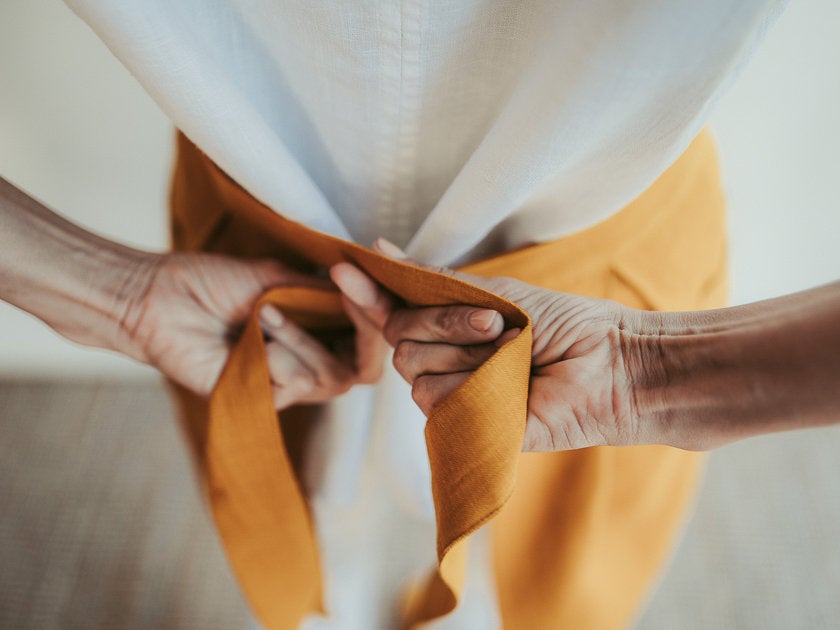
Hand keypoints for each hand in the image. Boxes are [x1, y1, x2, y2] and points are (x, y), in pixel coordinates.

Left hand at [122, 252, 386, 408]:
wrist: (158, 298)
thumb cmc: (212, 284)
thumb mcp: (280, 280)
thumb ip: (325, 295)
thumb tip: (372, 292)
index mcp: (315, 332)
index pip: (369, 337)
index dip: (379, 311)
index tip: (364, 277)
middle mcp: (307, 362)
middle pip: (364, 368)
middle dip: (366, 328)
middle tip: (350, 292)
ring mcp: (284, 385)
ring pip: (332, 376)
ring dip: (303, 338)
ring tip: (265, 312)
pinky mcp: (260, 402)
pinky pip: (295, 383)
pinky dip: (279, 354)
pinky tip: (249, 337)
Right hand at [330, 240, 643, 451]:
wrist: (607, 364)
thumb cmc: (562, 324)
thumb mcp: (494, 292)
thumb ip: (434, 283)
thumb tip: (381, 248)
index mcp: (448, 327)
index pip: (391, 311)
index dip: (366, 293)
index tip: (344, 269)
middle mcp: (443, 360)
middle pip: (397, 338)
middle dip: (443, 323)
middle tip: (494, 323)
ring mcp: (452, 395)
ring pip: (412, 370)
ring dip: (463, 353)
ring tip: (512, 356)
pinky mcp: (465, 428)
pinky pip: (435, 402)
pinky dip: (469, 386)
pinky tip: (506, 387)